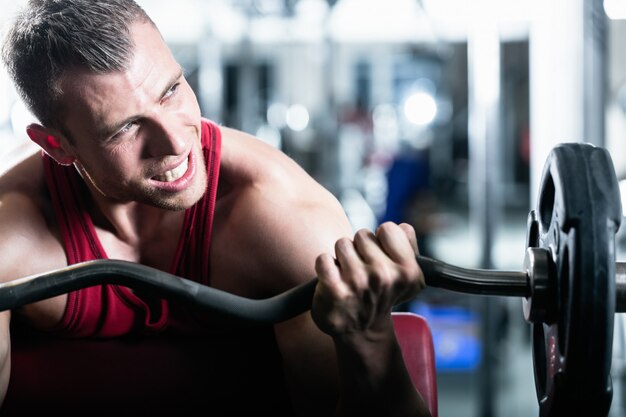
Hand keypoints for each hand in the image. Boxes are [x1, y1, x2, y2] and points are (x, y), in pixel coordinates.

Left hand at [311, 222, 424, 338]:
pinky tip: (332, 280)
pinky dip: (324, 266)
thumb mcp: (408, 276)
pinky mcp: (334, 289)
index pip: (388, 228)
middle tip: (363, 270)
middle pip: (363, 234)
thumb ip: (408, 245)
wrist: (362, 332)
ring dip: (343, 257)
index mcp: (407, 271)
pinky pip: (323, 258)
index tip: (380, 256)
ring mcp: (358, 282)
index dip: (382, 239)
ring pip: (343, 244)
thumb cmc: (382, 295)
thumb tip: (402, 226)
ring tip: (348, 276)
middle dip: (360, 249)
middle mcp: (384, 276)